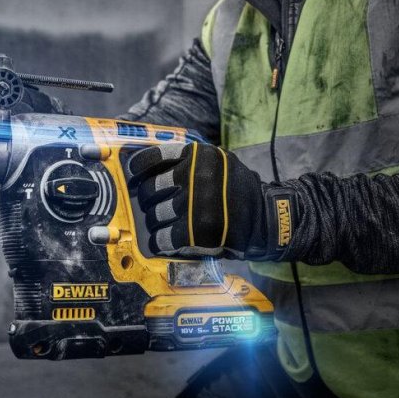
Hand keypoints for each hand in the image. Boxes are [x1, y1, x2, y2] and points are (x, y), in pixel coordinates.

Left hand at [126, 141, 296, 259]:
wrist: (265, 218)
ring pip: (155, 214)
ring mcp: (194, 204)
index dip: (138, 168)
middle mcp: (194, 176)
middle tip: (151, 205)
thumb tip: (151, 168)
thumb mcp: (219, 162)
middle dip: (147, 199)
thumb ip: (190, 161)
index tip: (133, 175)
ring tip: (162, 224)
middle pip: (149, 189)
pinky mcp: (195, 231)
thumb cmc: (237, 190)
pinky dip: (159, 241)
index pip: (153, 157)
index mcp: (198, 156)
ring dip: (155, 222)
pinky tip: (161, 242)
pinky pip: (163, 237)